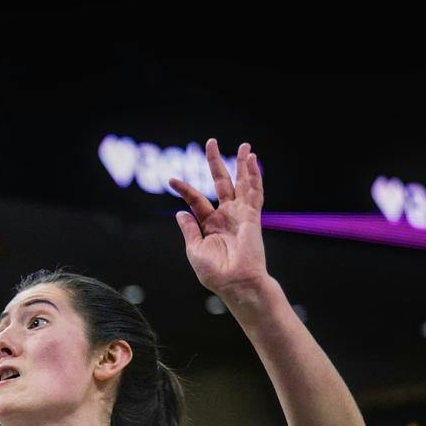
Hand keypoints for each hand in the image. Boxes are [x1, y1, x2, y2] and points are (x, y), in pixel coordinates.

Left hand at [168, 140, 270, 307]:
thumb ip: (190, 229)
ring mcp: (240, 214)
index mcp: (209, 225)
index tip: (171, 179)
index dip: (184, 189)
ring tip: (245, 146)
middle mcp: (226, 216)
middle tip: (211, 142)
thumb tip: (180, 212)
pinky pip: (255, 192)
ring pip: (242, 183)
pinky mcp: (252, 217)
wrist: (236, 283)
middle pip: (221, 183)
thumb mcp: (195, 250)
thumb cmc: (215, 273)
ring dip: (242, 164)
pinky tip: (253, 161)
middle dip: (216, 163)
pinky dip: (255, 176)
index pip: (195, 200)